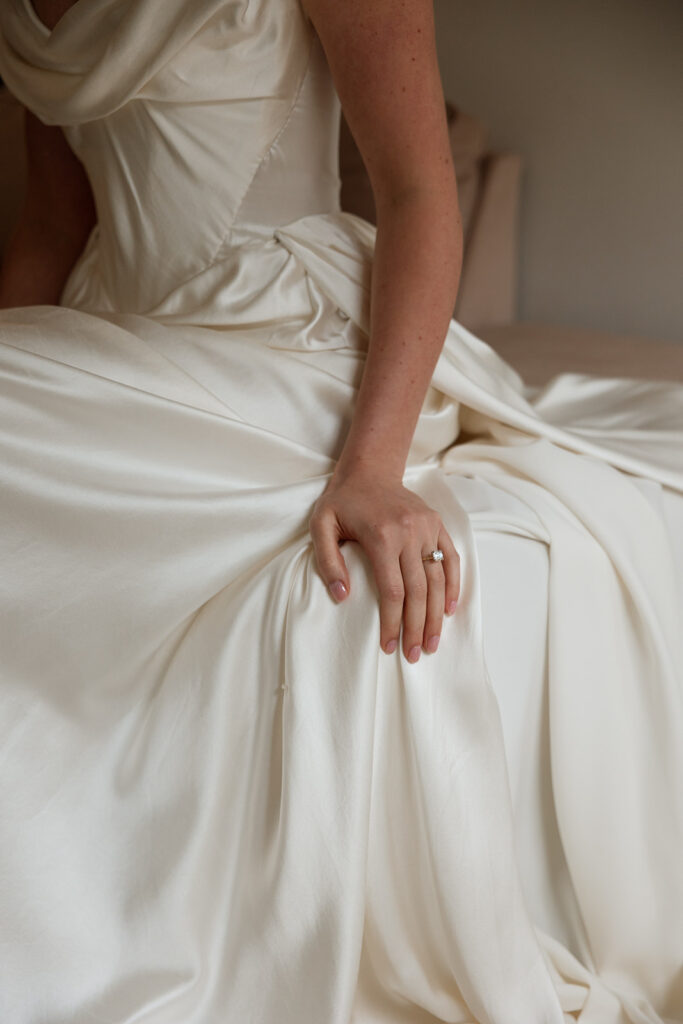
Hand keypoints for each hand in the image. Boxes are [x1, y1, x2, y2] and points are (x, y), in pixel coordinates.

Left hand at [308, 466, 459, 661]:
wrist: (368, 469)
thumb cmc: (341, 501)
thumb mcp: (321, 526)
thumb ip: (329, 562)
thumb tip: (342, 597)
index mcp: (381, 536)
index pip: (392, 591)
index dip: (392, 623)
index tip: (389, 646)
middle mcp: (409, 532)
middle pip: (418, 591)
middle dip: (417, 627)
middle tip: (415, 655)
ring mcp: (427, 527)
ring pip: (437, 579)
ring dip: (436, 615)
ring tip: (432, 643)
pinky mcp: (436, 523)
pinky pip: (450, 558)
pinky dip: (452, 585)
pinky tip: (449, 609)